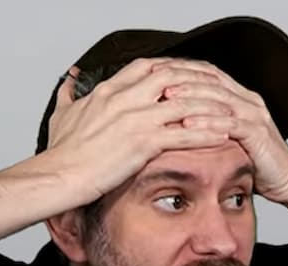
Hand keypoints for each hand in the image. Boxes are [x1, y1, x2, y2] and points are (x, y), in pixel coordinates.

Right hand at [42, 58, 236, 202]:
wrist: (57, 176)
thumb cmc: (60, 153)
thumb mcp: (61, 115)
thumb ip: (69, 96)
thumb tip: (68, 82)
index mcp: (108, 91)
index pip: (147, 67)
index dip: (172, 68)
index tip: (188, 75)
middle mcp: (124, 99)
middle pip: (173, 77)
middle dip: (198, 81)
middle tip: (217, 89)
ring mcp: (135, 119)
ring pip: (184, 103)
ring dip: (211, 107)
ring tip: (230, 112)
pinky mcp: (143, 143)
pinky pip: (184, 134)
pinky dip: (206, 133)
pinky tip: (222, 136)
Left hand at [156, 61, 287, 204]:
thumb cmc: (256, 163)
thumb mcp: (228, 140)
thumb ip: (208, 127)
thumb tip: (174, 125)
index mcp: (240, 98)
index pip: (208, 74)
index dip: (181, 70)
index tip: (155, 73)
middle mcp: (248, 101)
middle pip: (211, 80)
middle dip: (182, 78)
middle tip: (155, 80)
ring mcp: (255, 115)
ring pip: (219, 98)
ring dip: (191, 96)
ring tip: (167, 98)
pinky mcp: (258, 133)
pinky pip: (230, 123)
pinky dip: (208, 122)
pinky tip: (188, 123)